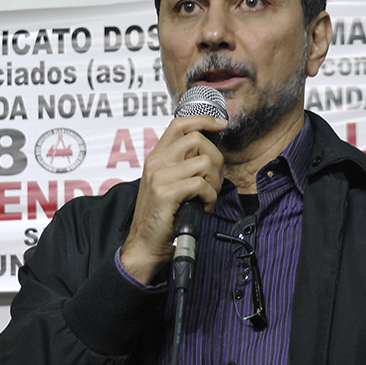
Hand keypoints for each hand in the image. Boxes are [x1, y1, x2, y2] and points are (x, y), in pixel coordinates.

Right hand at [120, 115, 226, 284]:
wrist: (144, 245)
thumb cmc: (161, 217)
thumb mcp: (167, 184)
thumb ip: (182, 166)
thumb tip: (210, 154)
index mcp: (156, 157)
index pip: (179, 124)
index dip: (203, 120)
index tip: (221, 124)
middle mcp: (156, 162)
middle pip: (197, 140)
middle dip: (216, 159)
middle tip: (215, 180)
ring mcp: (160, 177)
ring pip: (204, 162)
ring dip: (214, 182)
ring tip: (208, 196)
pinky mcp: (166, 193)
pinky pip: (201, 185)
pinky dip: (210, 198)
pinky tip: (203, 207)